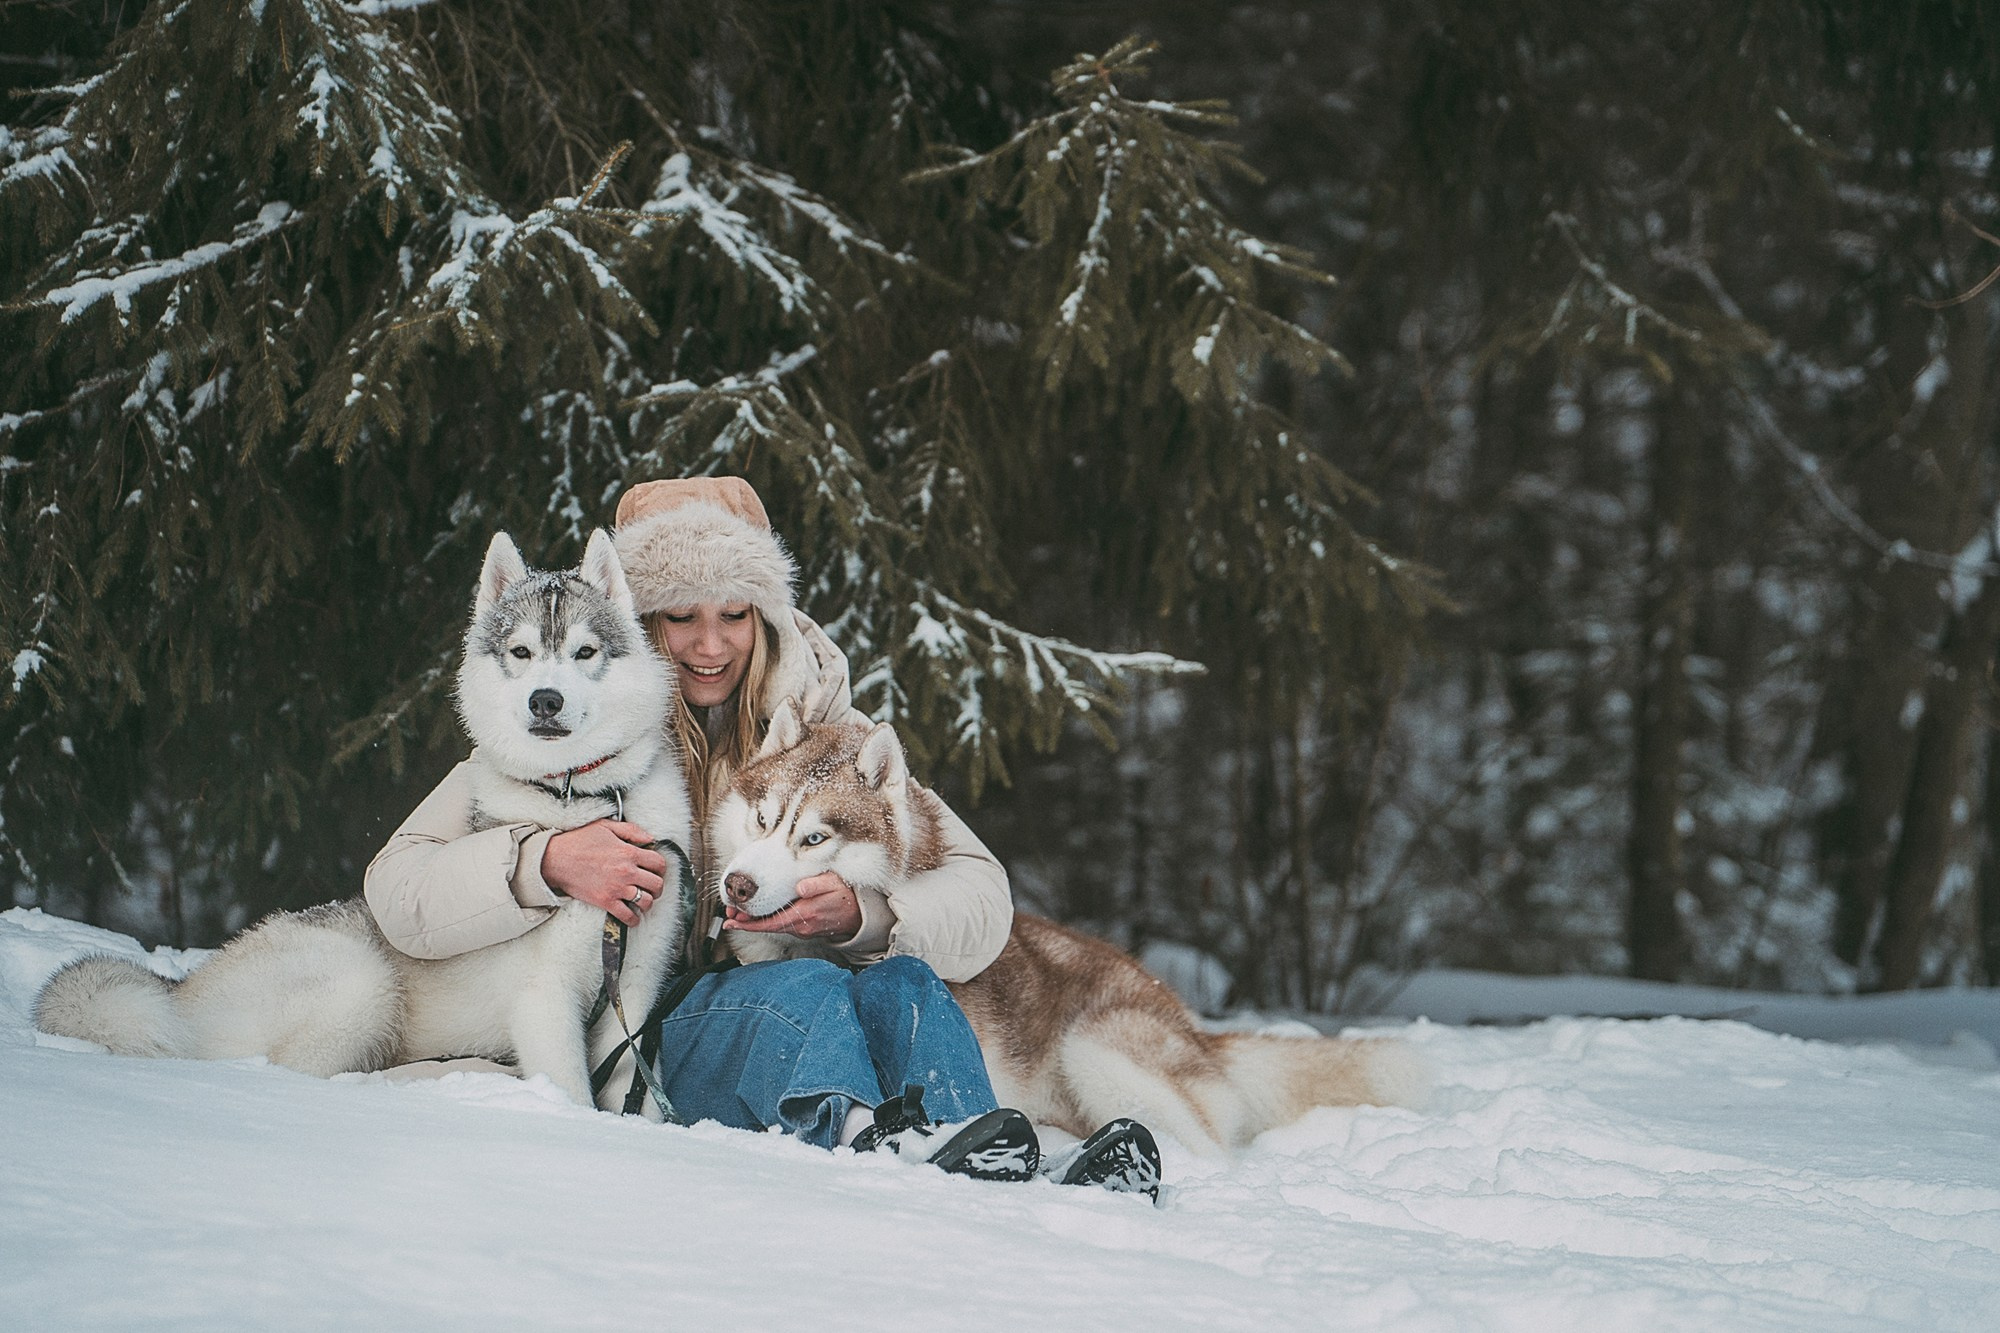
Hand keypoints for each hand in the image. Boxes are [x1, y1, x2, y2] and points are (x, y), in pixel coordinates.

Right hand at [541, 820, 666, 926]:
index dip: (661, 868)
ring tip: (644, 899)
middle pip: (657, 884)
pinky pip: (628, 916)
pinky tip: (633, 915)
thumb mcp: (606, 826)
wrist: (555, 859)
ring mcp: (617, 888)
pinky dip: (634, 919)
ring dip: (649, 902)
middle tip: (653, 886)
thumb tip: (650, 838)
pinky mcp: (605, 901)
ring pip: (646, 901)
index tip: (657, 870)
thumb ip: (632, 831)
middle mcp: (626, 872)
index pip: (659, 863)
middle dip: (659, 886)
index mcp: (629, 852)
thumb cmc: (578, 841)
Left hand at [723, 871, 860, 941]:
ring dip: (756, 921)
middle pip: (767, 927)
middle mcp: (801, 926)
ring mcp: (802, 929)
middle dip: (747, 922)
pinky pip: (782, 925)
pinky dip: (768, 920)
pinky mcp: (804, 928)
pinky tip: (759, 914)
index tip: (733, 921)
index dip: (750, 923)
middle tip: (729, 915)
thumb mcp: (834, 885)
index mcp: (805, 915)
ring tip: (738, 913)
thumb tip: (800, 887)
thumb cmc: (846, 897)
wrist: (860, 914)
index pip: (771, 922)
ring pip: (773, 926)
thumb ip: (817, 885)